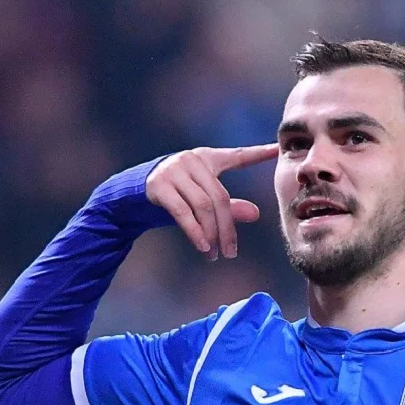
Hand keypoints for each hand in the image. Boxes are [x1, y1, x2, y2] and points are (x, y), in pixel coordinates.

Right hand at [145, 143, 277, 259]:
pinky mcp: (158, 185)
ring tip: (215, 255)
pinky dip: (195, 232)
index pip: (237, 156)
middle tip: (231, 253)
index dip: (257, 153)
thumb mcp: (200, 202)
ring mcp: (174, 171)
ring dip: (211, 234)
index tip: (276, 149)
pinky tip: (203, 247)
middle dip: (227, 228)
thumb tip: (256, 213)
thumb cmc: (170, 198)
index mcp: (206, 159)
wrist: (129, 197)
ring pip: (203, 206)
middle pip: (220, 197)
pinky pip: (183, 212)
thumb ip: (228, 206)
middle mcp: (192, 160)